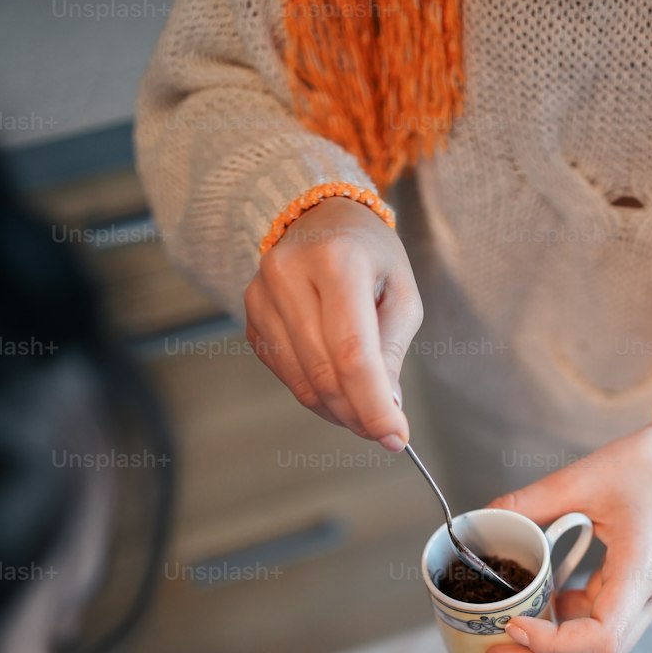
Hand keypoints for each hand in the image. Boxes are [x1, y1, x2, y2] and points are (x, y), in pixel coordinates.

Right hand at [244, 198, 420, 448]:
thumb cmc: (368, 254)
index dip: (373, 404)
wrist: (317, 216)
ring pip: (302, 382)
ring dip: (338, 411)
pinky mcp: (251, 316)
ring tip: (365, 410)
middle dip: (359, 414)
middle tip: (386, 431)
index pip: (353, 352)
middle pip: (325, 373)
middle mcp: (290, 275)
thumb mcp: (400, 291)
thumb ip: (392, 349)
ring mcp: (262, 296)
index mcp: (337, 261)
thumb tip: (386, 407)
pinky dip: (316, 394)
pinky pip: (286, 375)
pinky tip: (337, 387)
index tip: (396, 436)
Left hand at [482, 413, 651, 652]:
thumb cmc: (649, 466)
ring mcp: (643, 604)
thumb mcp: (585, 476)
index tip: (513, 626)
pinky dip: (559, 648)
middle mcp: (649, 598)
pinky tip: (524, 638)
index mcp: (643, 570)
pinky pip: (594, 639)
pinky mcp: (631, 601)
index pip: (603, 636)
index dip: (554, 644)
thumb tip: (485, 519)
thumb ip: (533, 501)